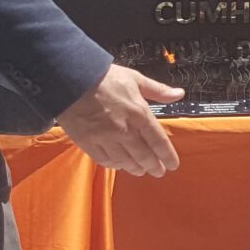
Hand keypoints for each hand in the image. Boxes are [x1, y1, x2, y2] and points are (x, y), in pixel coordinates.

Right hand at [57, 65, 181, 177]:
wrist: (70, 79)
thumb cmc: (104, 78)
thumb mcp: (135, 79)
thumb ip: (158, 90)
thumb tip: (179, 94)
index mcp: (139, 113)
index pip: (158, 141)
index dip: (167, 156)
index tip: (172, 165)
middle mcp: (124, 129)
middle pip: (143, 155)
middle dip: (154, 166)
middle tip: (159, 172)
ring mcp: (105, 138)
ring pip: (125, 161)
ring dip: (135, 168)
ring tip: (141, 171)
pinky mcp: (87, 142)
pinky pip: (104, 160)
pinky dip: (114, 165)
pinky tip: (119, 165)